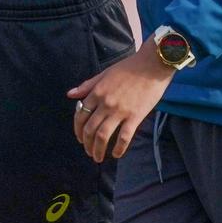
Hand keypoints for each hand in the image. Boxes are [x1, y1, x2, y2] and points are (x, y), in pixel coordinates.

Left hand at [67, 37, 174, 162]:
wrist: (151, 65)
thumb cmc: (128, 67)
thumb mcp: (104, 74)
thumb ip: (87, 86)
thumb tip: (70, 94)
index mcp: (96, 92)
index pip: (80, 115)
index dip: (78, 130)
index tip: (80, 138)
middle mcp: (105, 103)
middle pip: (90, 129)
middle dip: (86, 144)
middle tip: (88, 151)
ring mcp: (120, 111)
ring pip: (103, 136)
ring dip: (98, 150)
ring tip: (97, 157)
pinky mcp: (135, 116)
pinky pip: (124, 137)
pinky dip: (119, 149)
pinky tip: (116, 154)